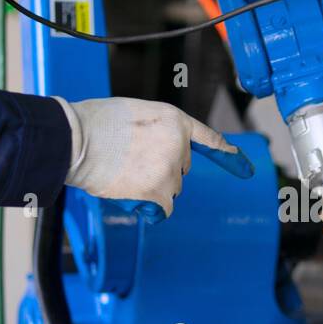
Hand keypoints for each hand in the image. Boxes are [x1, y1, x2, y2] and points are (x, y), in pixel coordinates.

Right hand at [56, 97, 251, 221]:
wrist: (75, 139)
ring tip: (122, 172)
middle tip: (128, 161)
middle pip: (180, 170)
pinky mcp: (160, 191)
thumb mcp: (135, 114)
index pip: (208, 139)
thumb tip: (158, 150)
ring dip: (152, 188)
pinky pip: (162, 209)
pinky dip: (150, 208)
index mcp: (174, 120)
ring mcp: (171, 169)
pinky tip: (130, 193)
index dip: (228, 155)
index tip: (247, 169)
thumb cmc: (95, 124)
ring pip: (170, 190)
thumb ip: (156, 131)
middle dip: (160, 170)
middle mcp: (179, 144)